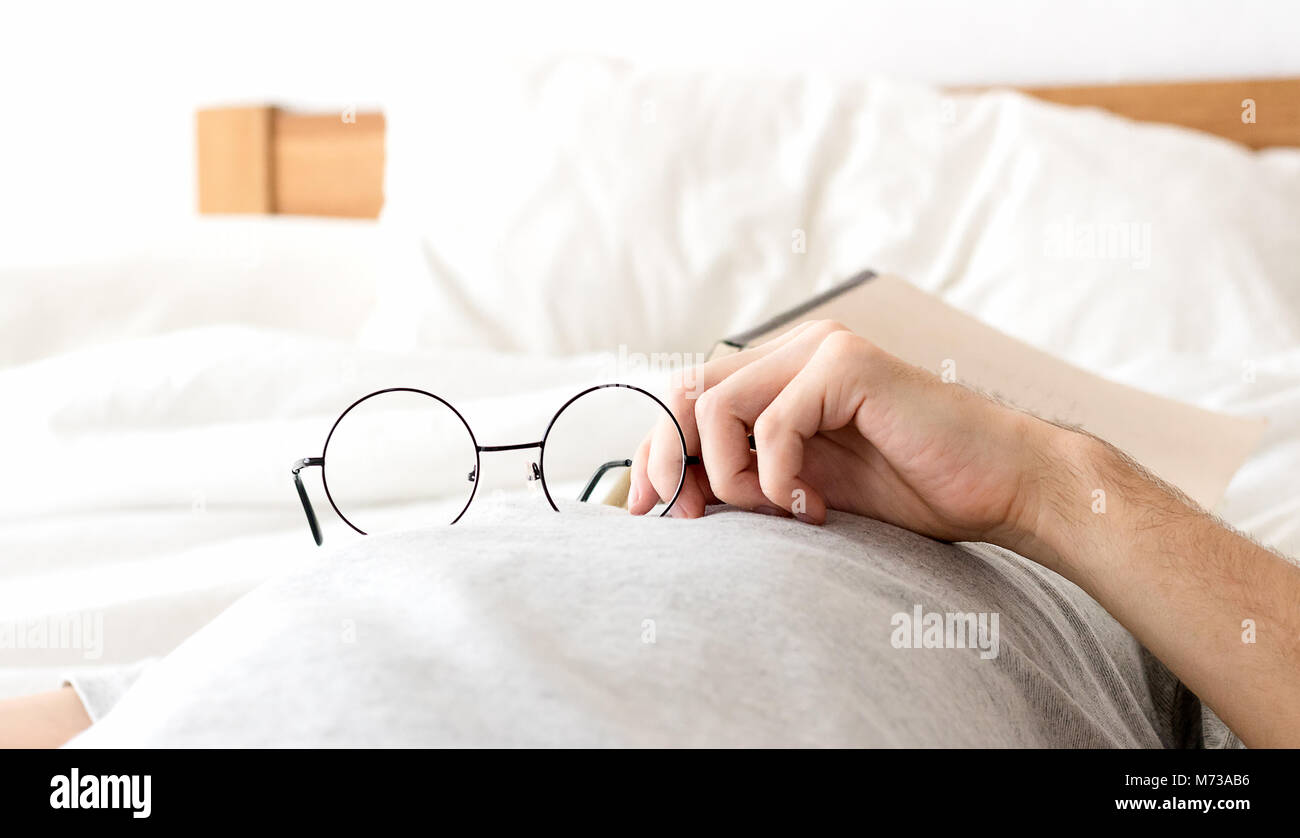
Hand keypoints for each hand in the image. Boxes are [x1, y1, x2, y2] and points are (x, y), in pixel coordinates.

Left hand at [629, 319, 1299, 746]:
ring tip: (778, 511)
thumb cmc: (913, 489)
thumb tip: (665, 488)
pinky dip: (777, 478)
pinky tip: (813, 509)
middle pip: (686, 392)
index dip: (656, 450)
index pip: (687, 395)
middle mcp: (796, 348)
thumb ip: (746, 470)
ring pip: (716, 405)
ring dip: (727, 475)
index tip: (649, 510)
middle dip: (669, 461)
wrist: (1003, 487)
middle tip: (686, 518)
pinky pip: (772, 424)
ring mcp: (822, 349)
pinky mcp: (848, 365)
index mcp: (782, 371)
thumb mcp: (806, 484)